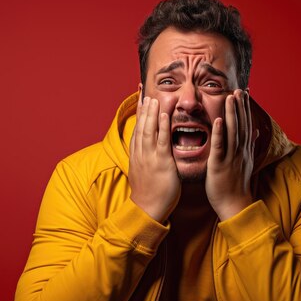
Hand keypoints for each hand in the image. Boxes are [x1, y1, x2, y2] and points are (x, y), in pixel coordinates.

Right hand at [129, 96, 180, 221]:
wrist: (147, 209)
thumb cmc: (149, 193)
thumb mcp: (143, 172)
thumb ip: (145, 159)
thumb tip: (147, 151)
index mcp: (137, 155)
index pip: (137, 129)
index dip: (138, 113)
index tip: (140, 99)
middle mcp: (141, 153)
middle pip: (141, 126)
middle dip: (144, 108)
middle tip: (146, 91)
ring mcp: (150, 157)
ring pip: (149, 129)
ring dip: (152, 112)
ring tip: (154, 97)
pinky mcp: (162, 162)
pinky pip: (161, 141)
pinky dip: (162, 126)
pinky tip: (164, 114)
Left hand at [206, 89, 257, 220]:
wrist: (235, 205)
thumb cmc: (237, 185)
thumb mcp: (246, 162)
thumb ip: (249, 145)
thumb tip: (254, 132)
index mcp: (245, 149)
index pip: (246, 124)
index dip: (246, 107)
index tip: (245, 92)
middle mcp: (240, 151)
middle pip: (241, 123)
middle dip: (241, 105)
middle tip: (239, 88)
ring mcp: (231, 157)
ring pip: (233, 131)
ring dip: (232, 113)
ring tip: (231, 97)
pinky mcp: (220, 165)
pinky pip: (220, 146)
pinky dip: (220, 132)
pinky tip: (219, 119)